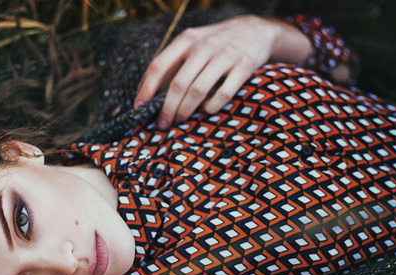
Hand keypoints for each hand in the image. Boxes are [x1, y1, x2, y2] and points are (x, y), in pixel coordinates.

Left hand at [134, 15, 311, 128]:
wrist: (256, 30)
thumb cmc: (216, 44)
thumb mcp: (193, 44)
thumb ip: (174, 64)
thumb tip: (149, 94)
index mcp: (187, 40)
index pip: (159, 65)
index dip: (146, 88)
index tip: (139, 107)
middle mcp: (204, 46)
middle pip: (178, 84)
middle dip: (167, 108)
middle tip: (162, 124)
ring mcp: (225, 56)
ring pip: (198, 91)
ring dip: (186, 111)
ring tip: (180, 121)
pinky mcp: (243, 67)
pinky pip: (223, 95)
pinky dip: (210, 108)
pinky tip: (205, 112)